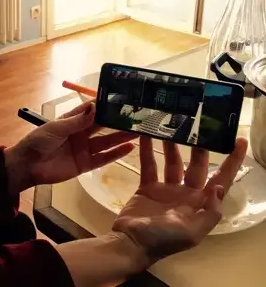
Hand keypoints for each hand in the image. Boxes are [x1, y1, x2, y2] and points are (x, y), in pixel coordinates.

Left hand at [5, 101, 136, 194]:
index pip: (91, 110)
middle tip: (136, 116)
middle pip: (102, 126)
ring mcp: (84, 149)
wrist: (28, 166)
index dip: (105, 105)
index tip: (122, 99)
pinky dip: (116, 154)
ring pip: (106, 141)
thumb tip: (95, 108)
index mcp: (71, 121)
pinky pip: (103, 158)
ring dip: (121, 137)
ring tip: (138, 131)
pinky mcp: (85, 164)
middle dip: (117, 121)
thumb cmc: (39, 142)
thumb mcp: (56, 128)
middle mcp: (80, 133)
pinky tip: (129, 148)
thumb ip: (76, 121)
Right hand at [112, 136, 247, 266]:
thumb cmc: (163, 239)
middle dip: (200, 147)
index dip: (232, 162)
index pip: (221, 179)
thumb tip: (218, 187)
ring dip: (173, 146)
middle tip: (198, 126)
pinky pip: (149, 166)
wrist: (131, 243)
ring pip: (173, 162)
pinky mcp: (147, 187)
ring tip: (171, 125)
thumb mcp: (192, 232)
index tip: (238, 141)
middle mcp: (186, 194)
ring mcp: (166, 189)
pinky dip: (147, 151)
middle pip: (197, 165)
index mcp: (200, 204)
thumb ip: (209, 212)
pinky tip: (145, 135)